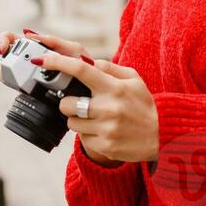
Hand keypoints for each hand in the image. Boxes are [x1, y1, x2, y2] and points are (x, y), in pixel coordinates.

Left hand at [0, 28, 158, 164]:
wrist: (163, 135)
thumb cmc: (145, 105)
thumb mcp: (134, 80)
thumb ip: (110, 68)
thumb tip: (87, 61)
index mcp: (114, 87)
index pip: (81, 70)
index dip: (58, 63)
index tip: (42, 59)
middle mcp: (108, 108)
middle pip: (67, 103)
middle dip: (68, 103)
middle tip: (81, 103)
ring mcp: (106, 129)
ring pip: (71, 123)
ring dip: (78, 120)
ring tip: (97, 119)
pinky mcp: (104, 146)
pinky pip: (82, 139)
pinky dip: (89, 134)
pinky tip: (104, 132)